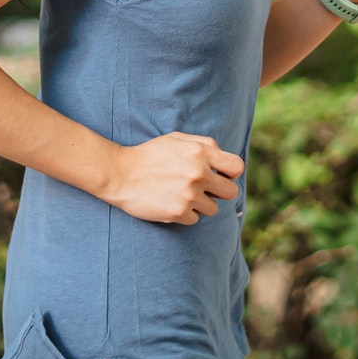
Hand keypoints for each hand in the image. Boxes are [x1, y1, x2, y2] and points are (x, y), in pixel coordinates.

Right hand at [104, 132, 244, 224]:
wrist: (120, 174)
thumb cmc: (150, 154)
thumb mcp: (177, 139)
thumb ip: (204, 144)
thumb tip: (224, 157)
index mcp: (200, 152)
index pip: (237, 167)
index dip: (230, 173)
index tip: (221, 175)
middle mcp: (198, 173)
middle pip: (231, 192)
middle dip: (220, 192)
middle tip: (204, 189)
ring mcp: (189, 195)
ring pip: (213, 209)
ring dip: (200, 204)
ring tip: (181, 195)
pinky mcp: (179, 213)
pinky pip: (195, 219)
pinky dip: (185, 214)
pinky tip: (170, 203)